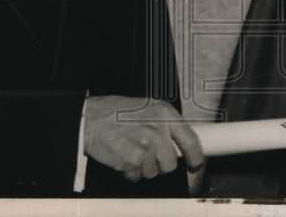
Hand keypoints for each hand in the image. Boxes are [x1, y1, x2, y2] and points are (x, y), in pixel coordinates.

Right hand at [83, 96, 204, 182]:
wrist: (89, 118)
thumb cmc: (116, 112)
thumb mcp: (147, 108)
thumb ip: (165, 124)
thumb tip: (180, 144)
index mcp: (165, 113)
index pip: (191, 141)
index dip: (196, 157)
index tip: (195, 165)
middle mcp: (158, 129)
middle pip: (170, 164)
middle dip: (158, 163)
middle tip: (144, 152)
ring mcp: (145, 146)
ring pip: (153, 172)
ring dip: (142, 167)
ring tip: (129, 149)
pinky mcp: (131, 160)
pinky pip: (136, 177)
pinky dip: (128, 172)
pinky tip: (121, 156)